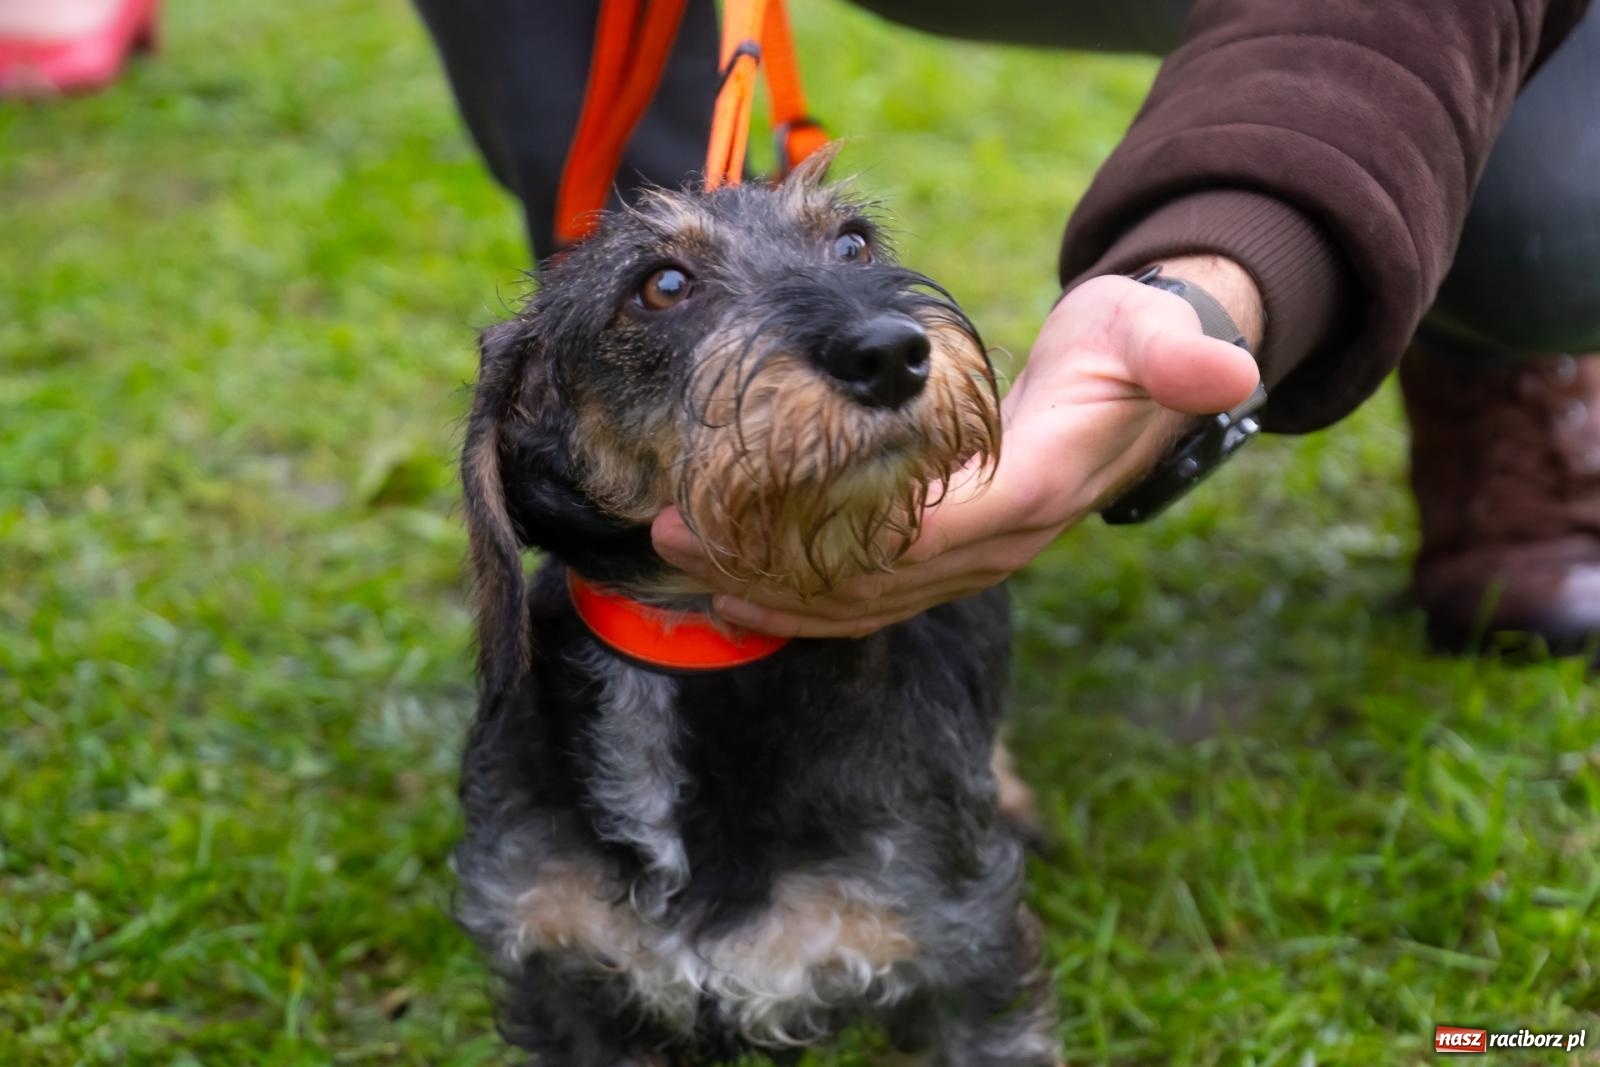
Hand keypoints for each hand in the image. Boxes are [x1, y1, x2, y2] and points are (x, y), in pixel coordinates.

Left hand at [652, 255, 1263, 637]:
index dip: (827, 541)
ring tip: (680, 559)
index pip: (921, 537)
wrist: (1142, 386)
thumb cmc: (1133, 346)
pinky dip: (798, 596)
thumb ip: (1181, 353)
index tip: (739, 521)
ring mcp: (972, 561)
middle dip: (766, 565)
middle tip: (673, 533)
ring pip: (859, 600)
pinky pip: (867, 595)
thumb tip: (1228, 371)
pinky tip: (735, 586)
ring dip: (766, 586)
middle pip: (869, 581)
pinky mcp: (949, 557)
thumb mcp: (1159, 334)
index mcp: (1033, 495)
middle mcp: (998, 546)